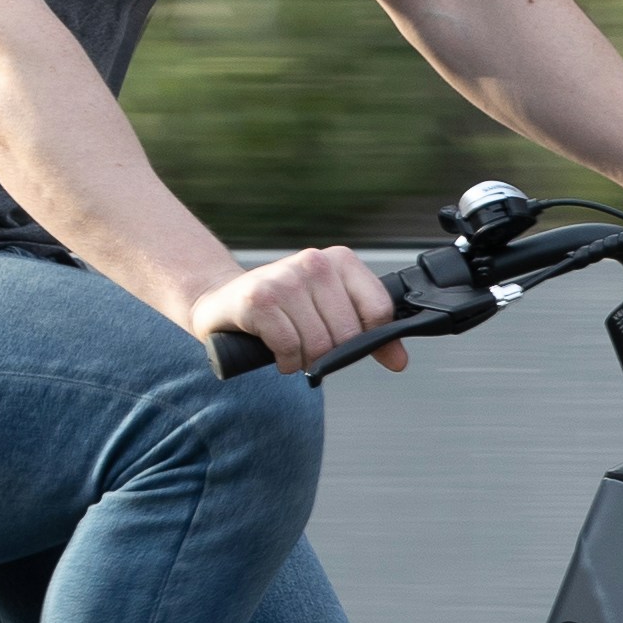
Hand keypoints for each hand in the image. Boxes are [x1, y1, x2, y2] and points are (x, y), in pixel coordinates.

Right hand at [188, 243, 400, 377]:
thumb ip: (369, 334)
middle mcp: (314, 263)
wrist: (223, 300)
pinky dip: (286, 361)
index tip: (351, 344)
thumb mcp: (330, 312)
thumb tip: (399, 360)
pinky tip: (277, 353)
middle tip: (311, 347)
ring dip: (306, 360)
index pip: (379, 308)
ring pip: (320, 344)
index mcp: (339, 261)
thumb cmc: (282, 308)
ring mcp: (285, 279)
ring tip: (292, 348)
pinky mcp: (259, 299)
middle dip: (331, 353)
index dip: (370, 338)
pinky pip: (290, 348)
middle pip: (349, 333)